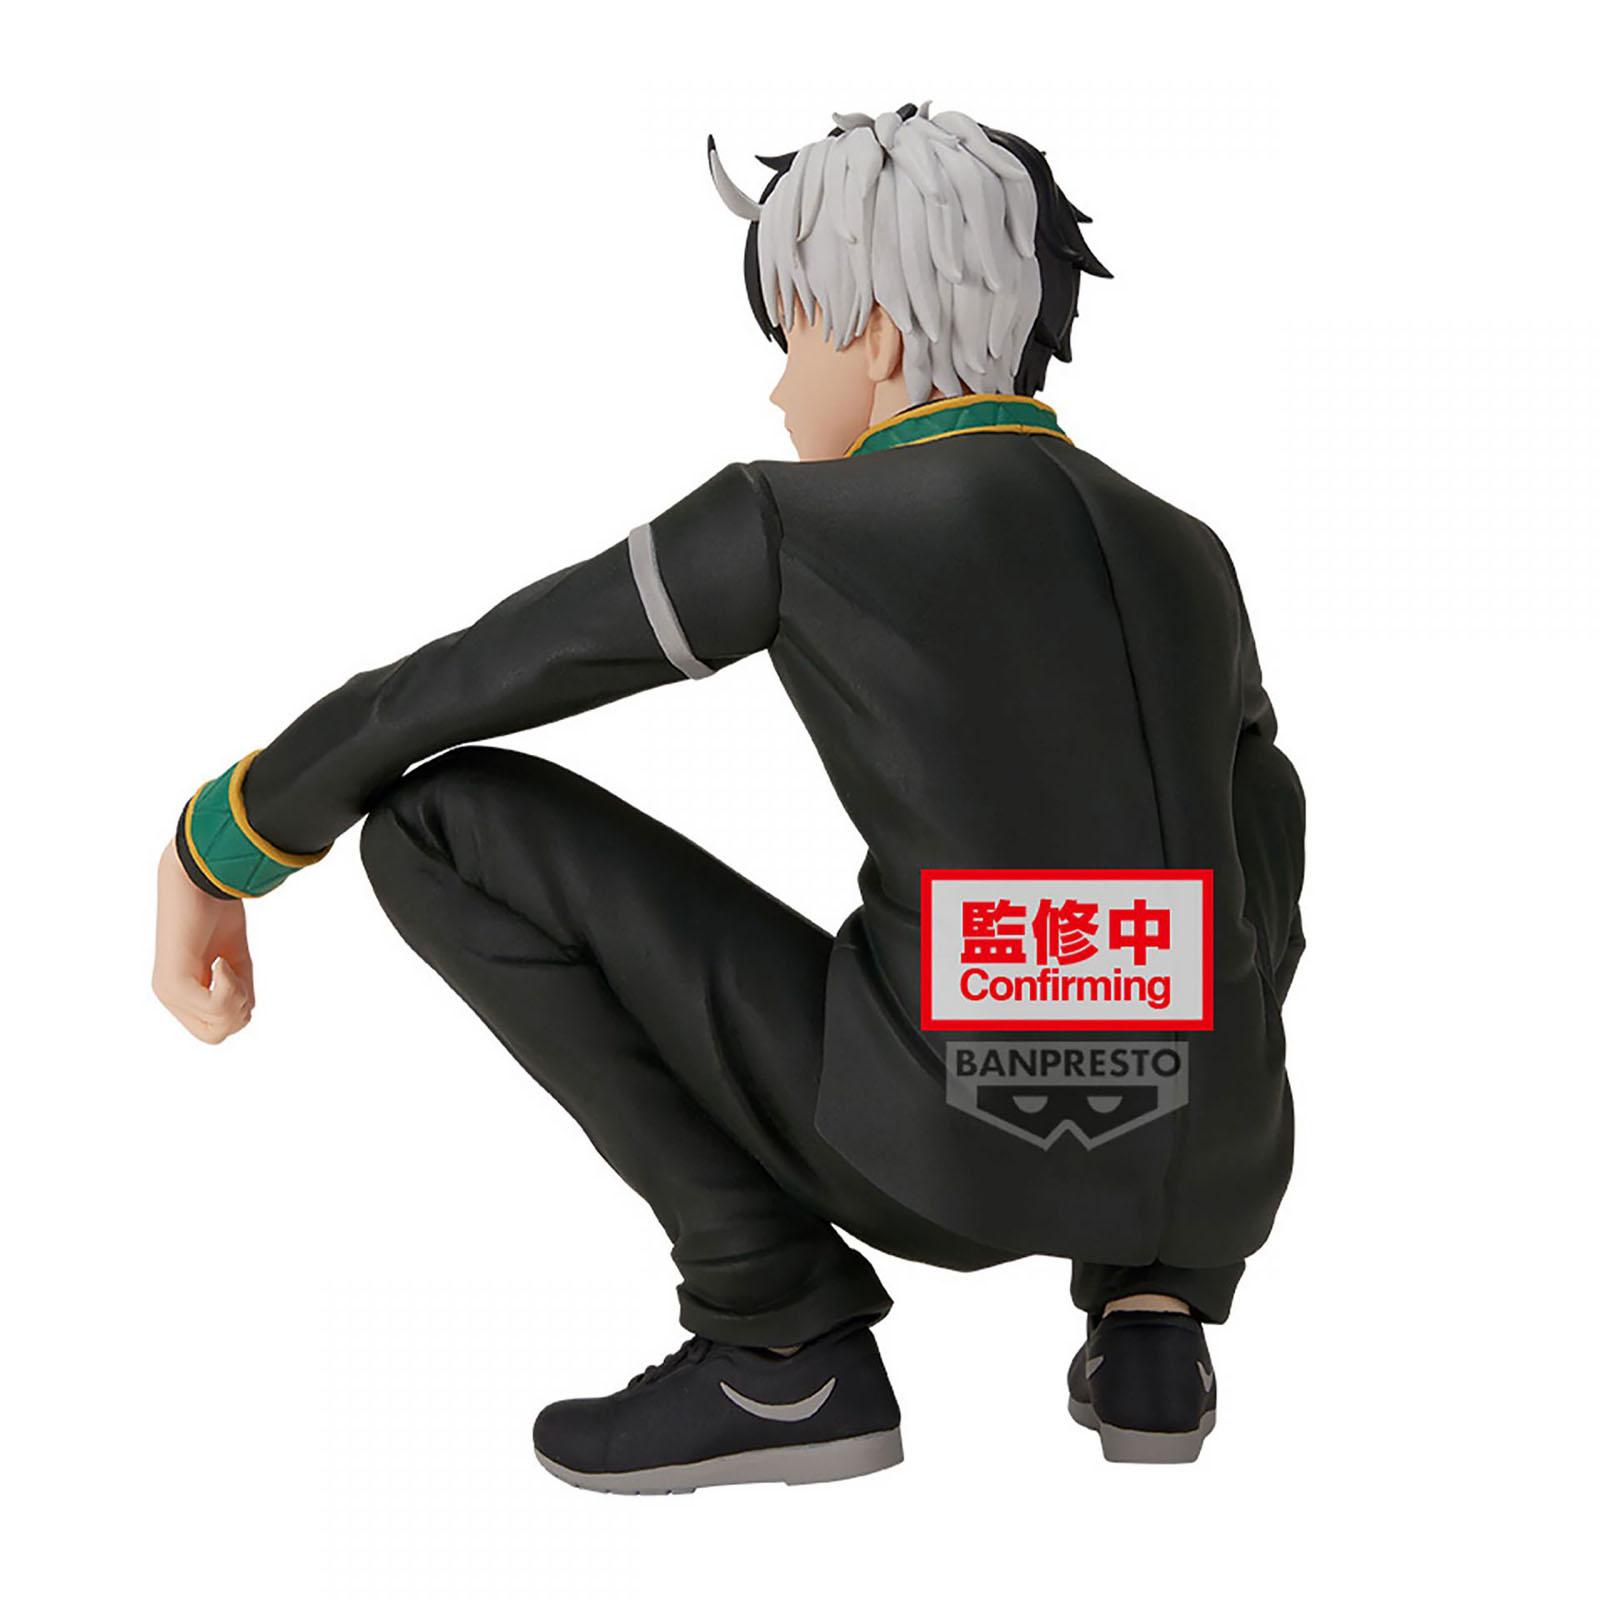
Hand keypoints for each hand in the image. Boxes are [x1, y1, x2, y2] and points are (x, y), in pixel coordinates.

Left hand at [153, 839, 254, 1042]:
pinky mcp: (172, 983)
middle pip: (215, 1036)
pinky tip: (222, 960)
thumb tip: (244, 1015)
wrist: (197, 875)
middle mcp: (170, 996)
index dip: (239, 1012)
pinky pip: (214, 1007)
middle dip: (239, 1011)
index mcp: (182, 990)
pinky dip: (229, 987)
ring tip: (230, 964)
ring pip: (216, 1027)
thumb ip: (236, 990)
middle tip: (239, 975)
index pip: (215, 1031)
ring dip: (237, 998)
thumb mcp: (235, 960)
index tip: (242, 978)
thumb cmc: (216, 909)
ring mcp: (168, 992)